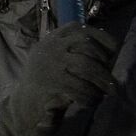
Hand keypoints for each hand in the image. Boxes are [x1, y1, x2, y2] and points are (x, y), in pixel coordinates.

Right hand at [0, 22, 118, 135]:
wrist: (23, 106)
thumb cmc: (46, 82)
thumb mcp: (57, 59)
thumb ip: (75, 51)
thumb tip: (109, 51)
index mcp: (52, 39)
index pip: (81, 29)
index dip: (101, 39)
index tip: (112, 53)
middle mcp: (50, 47)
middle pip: (87, 46)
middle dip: (103, 66)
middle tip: (112, 82)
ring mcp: (50, 64)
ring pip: (86, 66)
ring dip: (101, 82)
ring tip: (106, 93)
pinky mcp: (51, 84)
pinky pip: (79, 88)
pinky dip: (90, 96)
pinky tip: (91, 102)